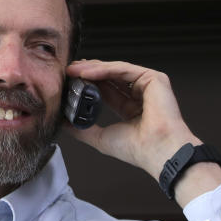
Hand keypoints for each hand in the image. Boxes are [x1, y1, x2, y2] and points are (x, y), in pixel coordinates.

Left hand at [64, 59, 198, 180]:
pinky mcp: (154, 79)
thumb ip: (82, 129)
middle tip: (67, 71)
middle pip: (110, 76)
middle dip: (87, 72)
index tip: (69, 81)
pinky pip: (123, 69)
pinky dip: (103, 69)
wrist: (157, 152)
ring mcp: (148, 85)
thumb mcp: (100, 137)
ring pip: (115, 70)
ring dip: (92, 68)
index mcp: (130, 108)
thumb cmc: (137, 149)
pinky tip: (86, 73)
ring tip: (72, 71)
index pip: (106, 89)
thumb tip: (63, 123)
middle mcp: (140, 95)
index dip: (87, 83)